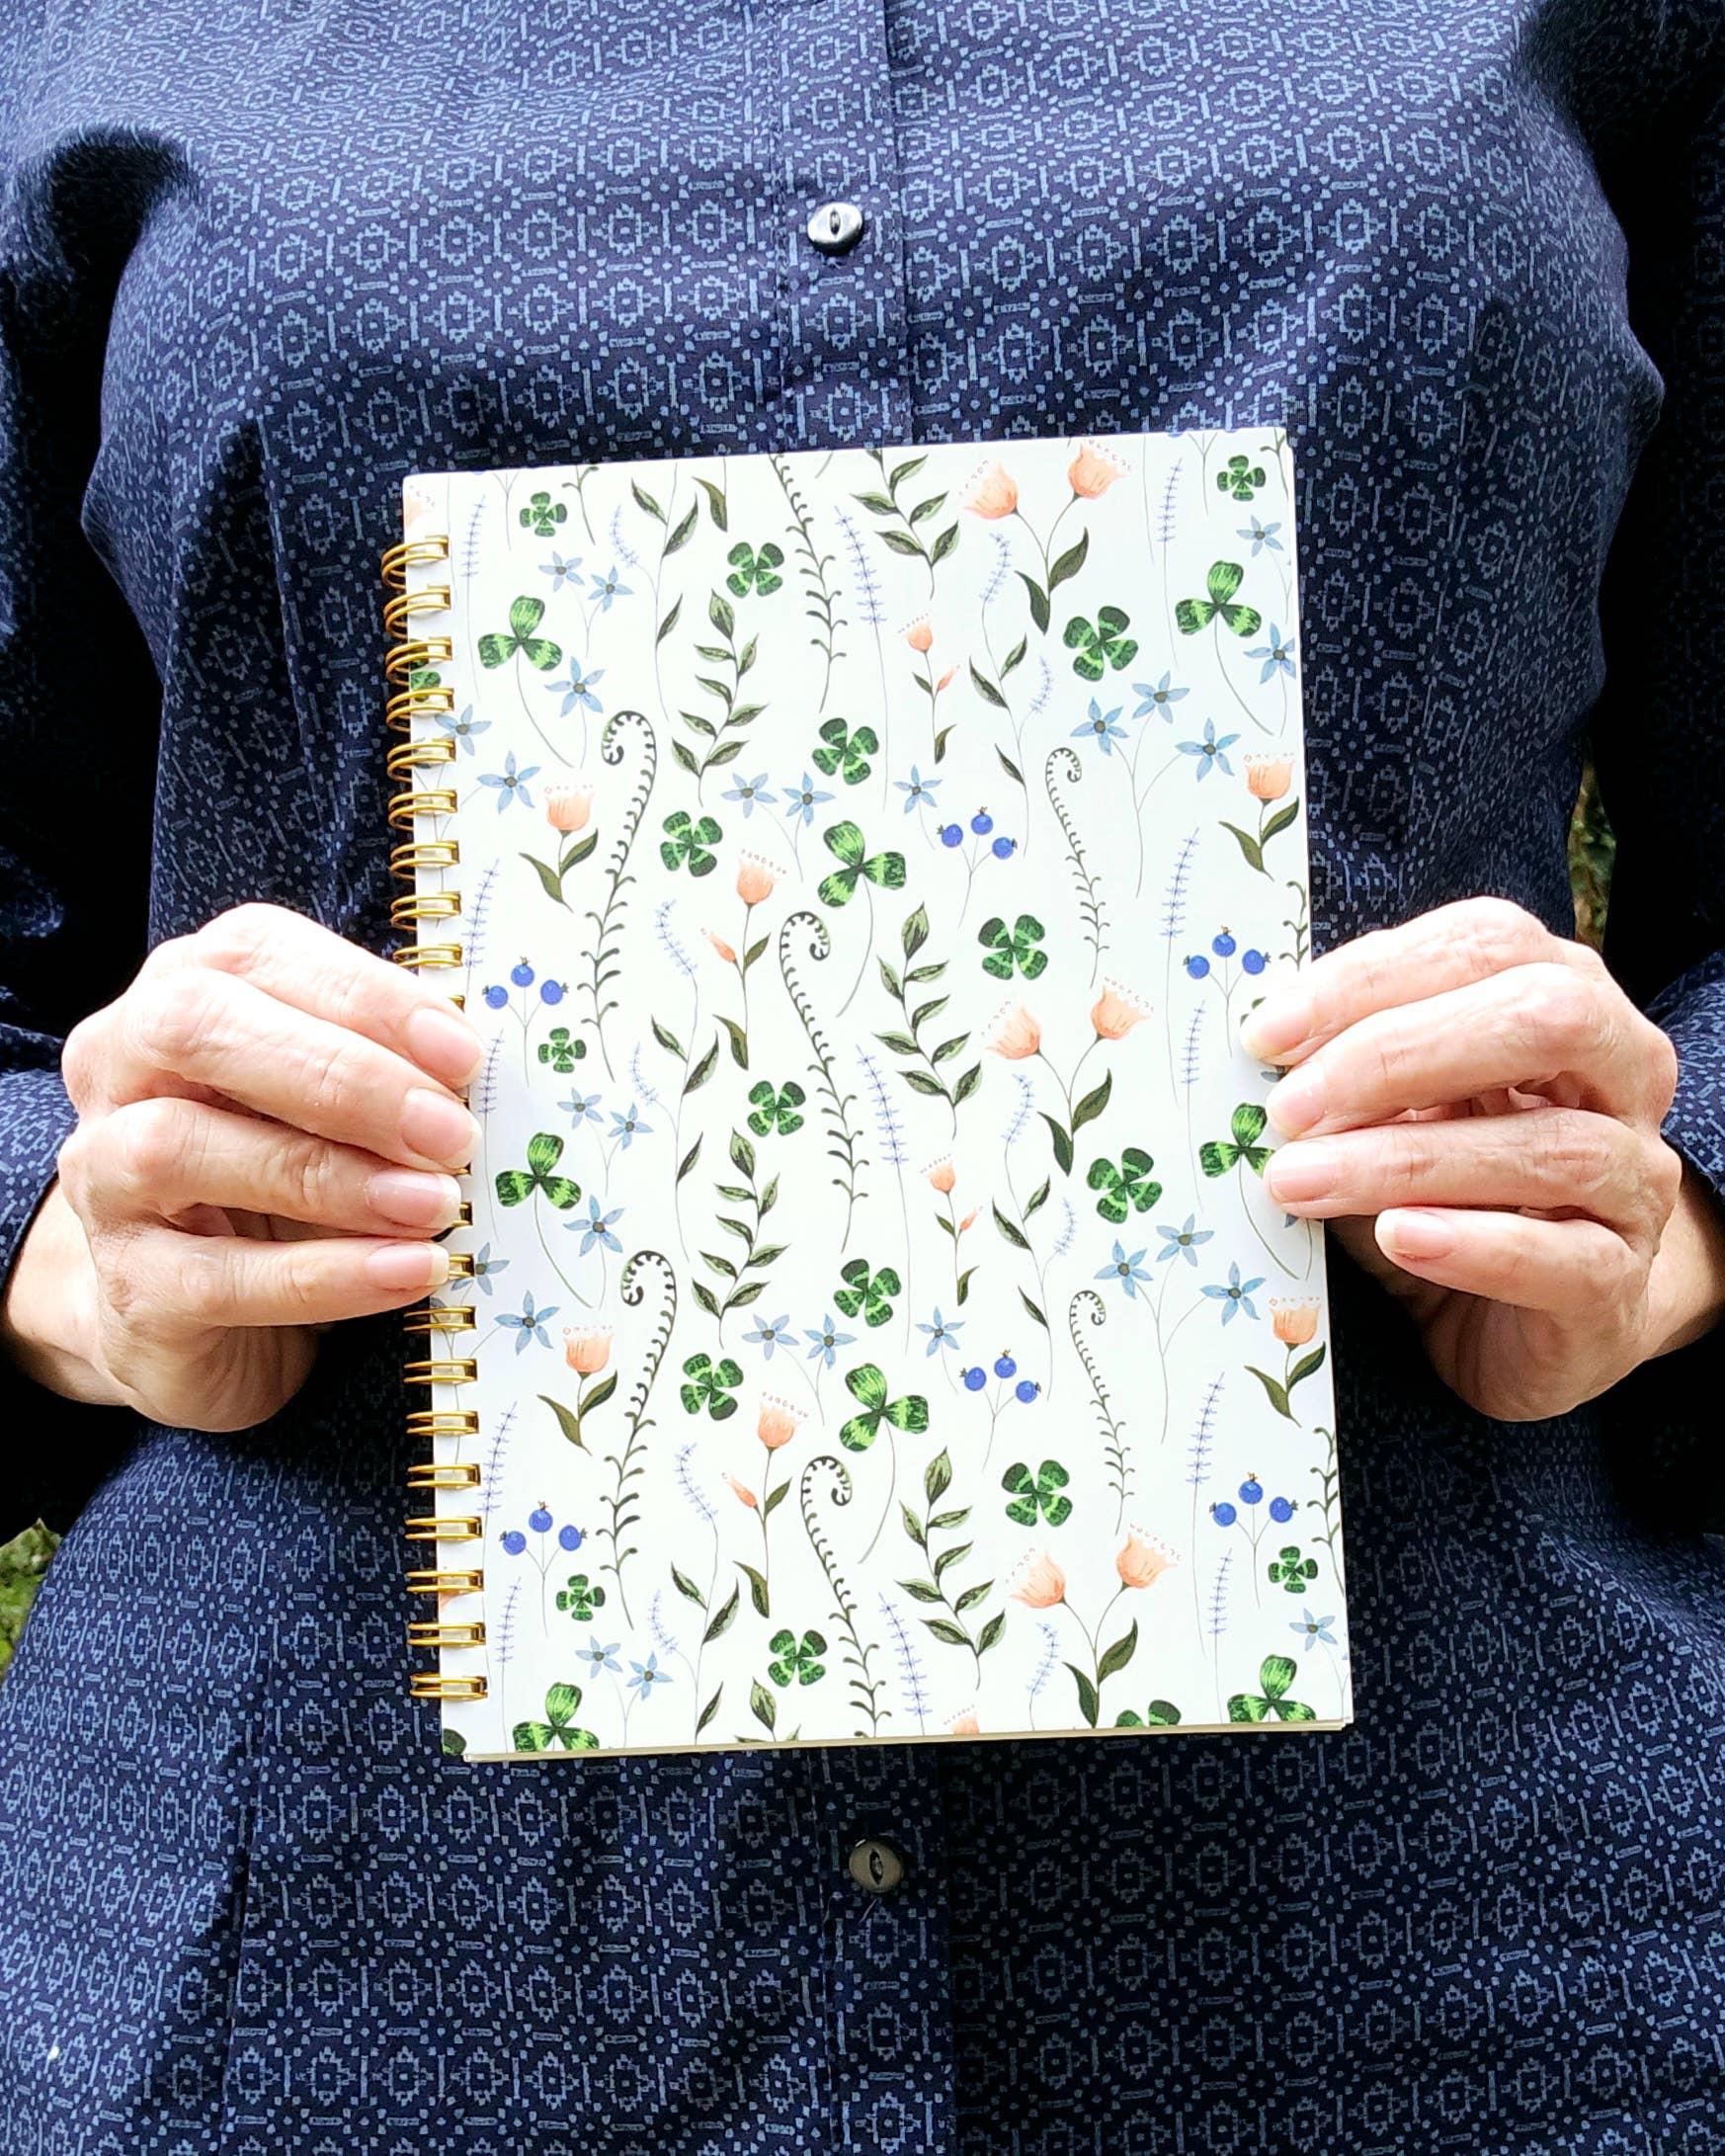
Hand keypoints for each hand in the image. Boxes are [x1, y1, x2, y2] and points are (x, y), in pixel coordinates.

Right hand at [0, 904, 481, 1432]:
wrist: (190, 1317)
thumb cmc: (282, 1180)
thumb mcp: (335, 1108)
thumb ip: (387, 1067)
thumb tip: (481, 1069)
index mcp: (182, 994)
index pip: (255, 955)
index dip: (366, 998)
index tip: (463, 1054)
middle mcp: (122, 1068)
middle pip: (199, 1031)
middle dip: (342, 1079)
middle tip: (450, 1134)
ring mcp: (104, 1177)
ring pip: (185, 1150)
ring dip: (330, 1178)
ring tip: (436, 1206)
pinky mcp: (128, 1285)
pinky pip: (216, 1276)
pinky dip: (325, 1275)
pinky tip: (408, 1272)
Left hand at [1240, 896, 1724, 1420]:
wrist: (1519, 1319)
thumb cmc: (1441, 1192)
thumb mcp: (1385, 1113)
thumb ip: (1344, 1068)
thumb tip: (1253, 1046)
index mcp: (1565, 997)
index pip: (1487, 944)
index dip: (1372, 977)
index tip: (1267, 1033)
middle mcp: (1622, 1072)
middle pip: (1544, 1019)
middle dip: (1398, 1054)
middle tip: (1286, 1110)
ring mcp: (1636, 1178)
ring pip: (1551, 1146)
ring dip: (1406, 1161)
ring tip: (1299, 1182)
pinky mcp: (1620, 1280)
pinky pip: (1565, 1258)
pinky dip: (1474, 1245)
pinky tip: (1399, 1237)